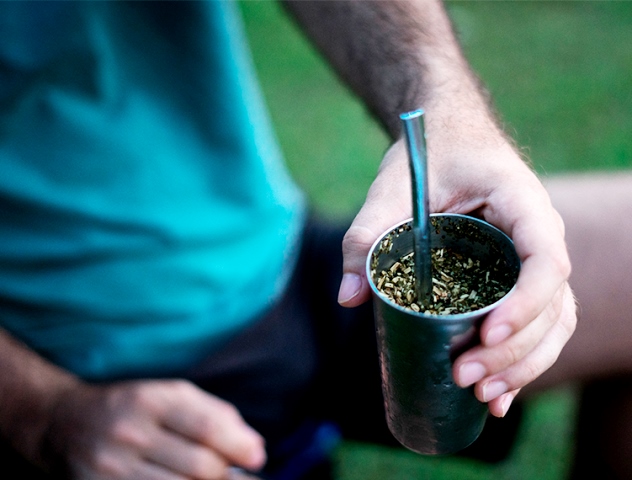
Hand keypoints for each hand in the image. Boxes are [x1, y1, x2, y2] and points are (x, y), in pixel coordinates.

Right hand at [43, 379, 265, 478]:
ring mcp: (111, 470)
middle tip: (234, 473)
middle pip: (199, 468)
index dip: (240, 446)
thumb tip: (255, 447)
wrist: (63, 425)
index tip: (258, 458)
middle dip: (226, 474)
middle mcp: (129, 434)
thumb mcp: (171, 394)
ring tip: (213, 479)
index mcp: (151, 401)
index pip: (208, 428)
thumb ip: (215, 413)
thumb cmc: (132, 407)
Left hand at [338, 119, 576, 417]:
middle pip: (553, 304)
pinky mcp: (517, 275)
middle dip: (514, 350)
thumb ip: (366, 234)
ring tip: (482, 394)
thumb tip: (348, 296)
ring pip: (553, 321)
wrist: (447, 135)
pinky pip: (538, 322)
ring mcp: (533, 257)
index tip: (486, 333)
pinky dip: (524, 359)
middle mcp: (539, 233)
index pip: (545, 259)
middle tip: (465, 377)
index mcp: (521, 202)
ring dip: (524, 364)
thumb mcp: (392, 186)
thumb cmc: (428, 153)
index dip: (526, 303)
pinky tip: (499, 394)